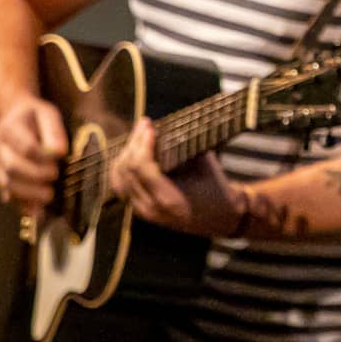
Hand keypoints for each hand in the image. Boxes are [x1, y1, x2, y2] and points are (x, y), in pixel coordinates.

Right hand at [0, 95, 67, 217]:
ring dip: (27, 194)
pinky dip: (20, 205)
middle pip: (12, 167)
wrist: (10, 116)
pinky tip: (35, 212)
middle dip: (34, 176)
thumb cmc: (33, 116)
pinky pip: (6, 193)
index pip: (24, 146)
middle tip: (54, 177)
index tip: (58, 158)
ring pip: (6, 183)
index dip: (41, 156)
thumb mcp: (46, 112)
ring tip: (48, 196)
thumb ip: (53, 130)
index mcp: (10, 129)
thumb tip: (59, 152)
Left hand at [107, 118, 248, 236]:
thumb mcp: (204, 166)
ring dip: (126, 153)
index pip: (141, 167)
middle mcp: (151, 208)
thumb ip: (182, 148)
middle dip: (133, 143)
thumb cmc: (216, 187)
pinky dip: (123, 167)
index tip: (150, 127)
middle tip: (144, 124)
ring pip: (119, 178)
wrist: (221, 217)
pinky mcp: (140, 210)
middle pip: (127, 170)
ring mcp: (143, 212)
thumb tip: (166, 126)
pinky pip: (121, 187)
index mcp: (169, 198)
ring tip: (137, 136)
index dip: (142, 144)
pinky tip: (131, 152)